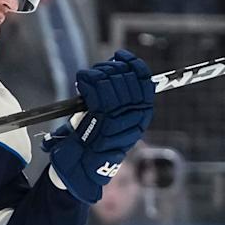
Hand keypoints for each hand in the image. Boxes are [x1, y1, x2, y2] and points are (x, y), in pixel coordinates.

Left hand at [43, 50, 154, 202]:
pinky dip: (89, 81)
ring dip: (97, 75)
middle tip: (96, 74)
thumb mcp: (109, 117)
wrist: (80, 167)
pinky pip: (99, 92)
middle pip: (127, 78)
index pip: (144, 81)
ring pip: (112, 83)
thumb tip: (116, 67)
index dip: (133, 65)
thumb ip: (116, 98)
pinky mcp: (104, 123)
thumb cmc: (92, 141)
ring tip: (87, 80)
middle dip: (109, 69)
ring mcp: (121, 121)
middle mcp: (135, 118)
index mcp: (141, 116)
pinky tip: (82, 82)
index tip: (120, 56)